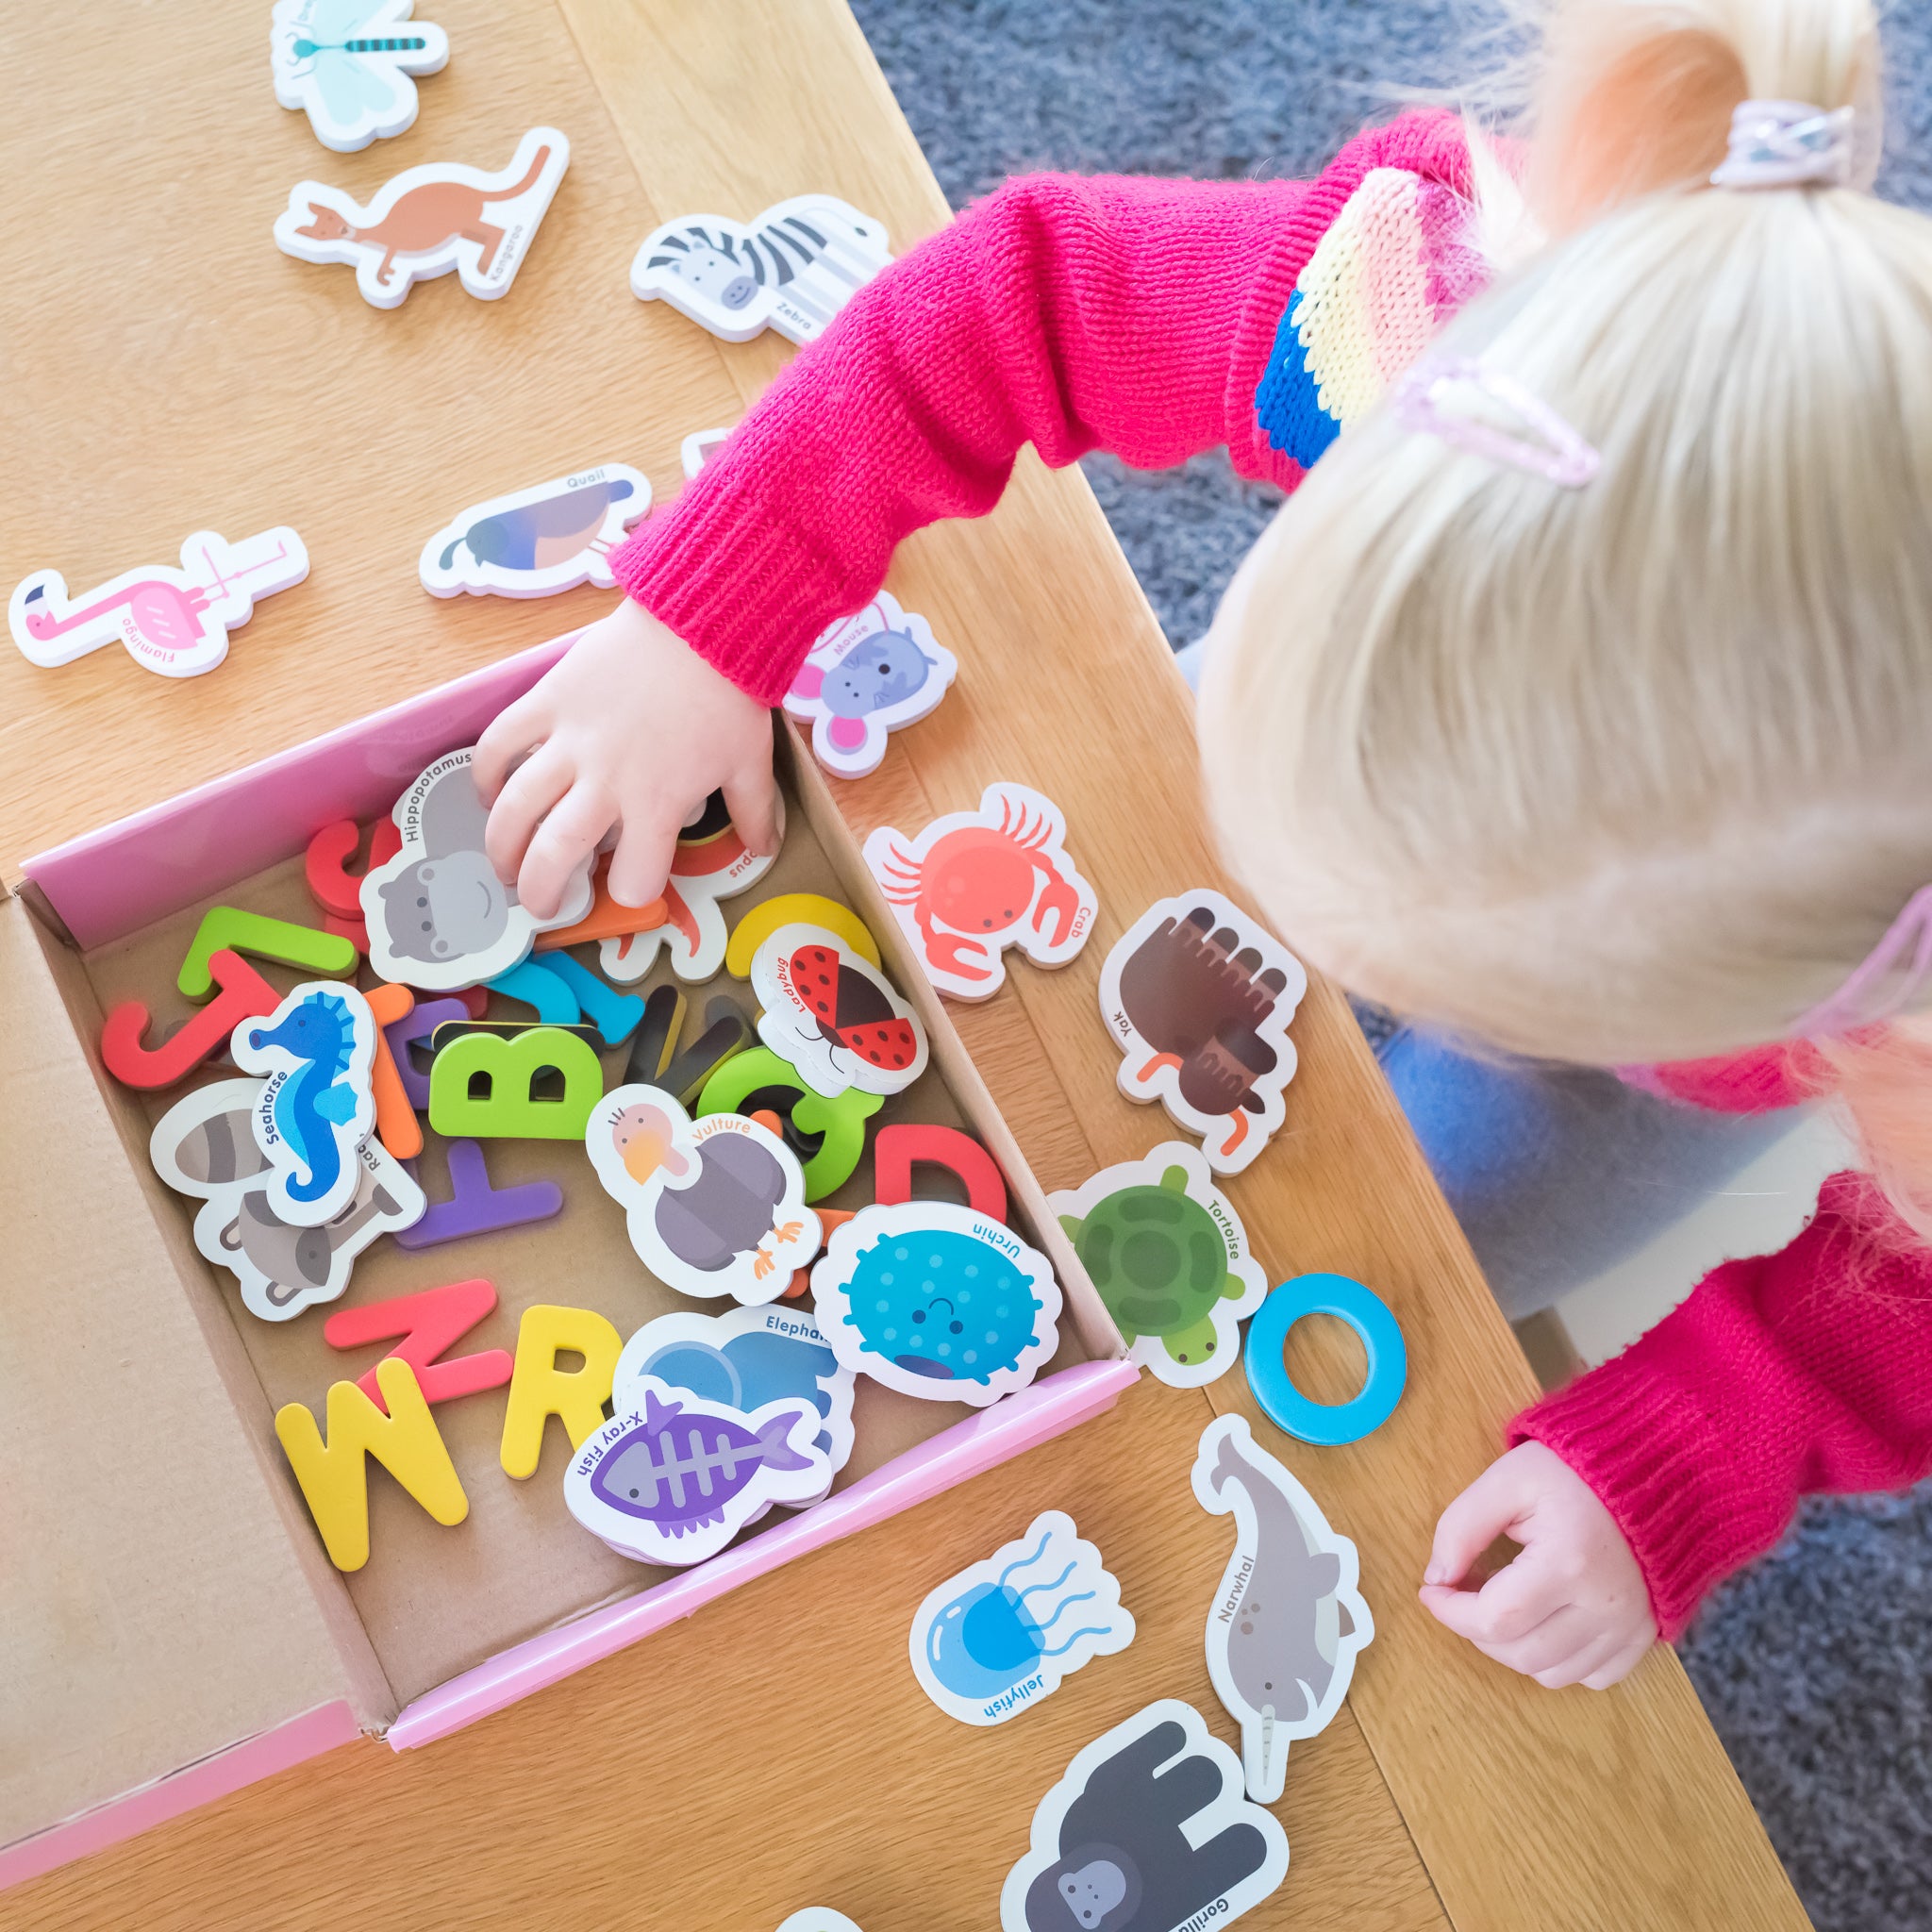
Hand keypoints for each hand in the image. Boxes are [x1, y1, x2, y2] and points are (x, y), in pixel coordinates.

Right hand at [475, 598, 779, 919]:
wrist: (698, 620)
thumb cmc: (727, 693)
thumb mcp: (750, 762)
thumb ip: (753, 813)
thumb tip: (765, 850)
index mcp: (657, 803)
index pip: (635, 877)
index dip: (633, 893)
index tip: (631, 887)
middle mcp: (605, 781)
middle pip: (553, 855)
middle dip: (540, 893)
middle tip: (539, 905)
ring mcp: (569, 741)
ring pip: (515, 808)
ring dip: (501, 847)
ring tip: (503, 865)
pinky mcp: (547, 700)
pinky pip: (500, 744)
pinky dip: (486, 774)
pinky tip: (490, 794)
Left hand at [1419, 1440, 1656, 1688]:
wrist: (1654, 1471)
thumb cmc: (1574, 1471)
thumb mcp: (1508, 1480)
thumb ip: (1462, 1526)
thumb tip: (1437, 1577)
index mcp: (1569, 1562)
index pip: (1496, 1618)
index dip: (1451, 1613)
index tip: (1432, 1591)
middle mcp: (1606, 1606)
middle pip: (1521, 1654)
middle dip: (1476, 1630)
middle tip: (1464, 1592)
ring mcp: (1630, 1627)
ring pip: (1553, 1674)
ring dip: (1513, 1648)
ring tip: (1503, 1602)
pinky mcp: (1645, 1635)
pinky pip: (1593, 1677)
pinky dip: (1558, 1660)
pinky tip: (1544, 1620)